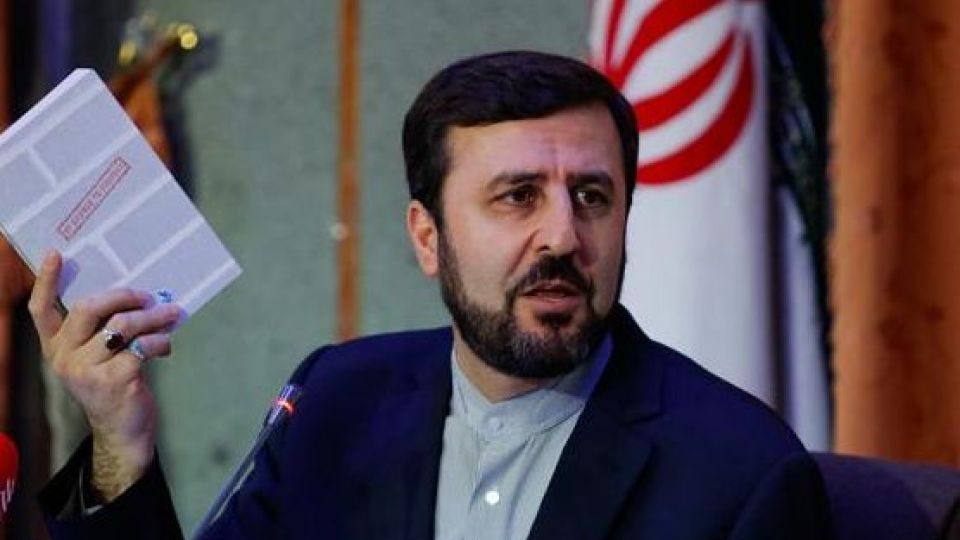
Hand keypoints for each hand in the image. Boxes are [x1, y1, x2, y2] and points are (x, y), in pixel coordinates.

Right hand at [28, 251, 181, 501]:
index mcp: (56, 348)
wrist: (122, 431)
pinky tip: (166, 346)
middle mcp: (64, 358)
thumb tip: (135, 294)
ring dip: (152, 316)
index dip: (46, 280)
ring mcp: (86, 370)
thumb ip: (104, 329)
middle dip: (122, 295)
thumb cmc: (114, 384)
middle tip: (147, 295)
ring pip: (121, 325)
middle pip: (87, 308)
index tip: (56, 253)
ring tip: (171, 314)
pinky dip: (160, 341)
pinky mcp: (113, 380)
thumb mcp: (99, 357)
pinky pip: (142, 346)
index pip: (41, 310)